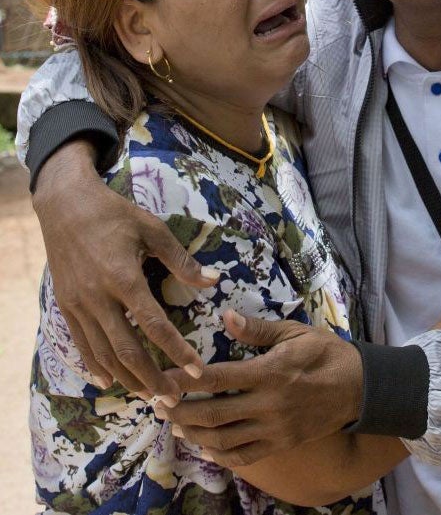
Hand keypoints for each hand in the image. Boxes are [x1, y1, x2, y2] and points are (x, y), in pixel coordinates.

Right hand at [34, 140, 216, 397]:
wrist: (64, 205)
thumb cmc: (114, 214)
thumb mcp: (153, 230)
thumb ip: (182, 260)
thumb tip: (213, 281)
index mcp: (123, 278)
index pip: (154, 325)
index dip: (177, 350)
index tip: (196, 370)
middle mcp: (98, 298)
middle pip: (126, 350)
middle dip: (152, 377)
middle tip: (174, 399)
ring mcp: (78, 305)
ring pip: (103, 353)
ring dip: (126, 378)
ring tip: (149, 395)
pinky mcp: (66, 306)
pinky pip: (82, 343)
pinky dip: (96, 365)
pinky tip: (110, 380)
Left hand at [158, 310, 362, 466]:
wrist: (361, 388)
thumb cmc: (328, 354)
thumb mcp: (298, 333)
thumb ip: (259, 330)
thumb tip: (226, 316)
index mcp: (271, 373)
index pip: (217, 379)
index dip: (183, 381)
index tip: (160, 379)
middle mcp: (269, 405)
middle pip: (212, 415)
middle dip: (178, 411)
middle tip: (157, 405)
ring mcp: (274, 429)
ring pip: (222, 440)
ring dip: (193, 434)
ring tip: (175, 424)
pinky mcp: (281, 444)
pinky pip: (243, 457)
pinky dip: (218, 455)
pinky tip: (204, 446)